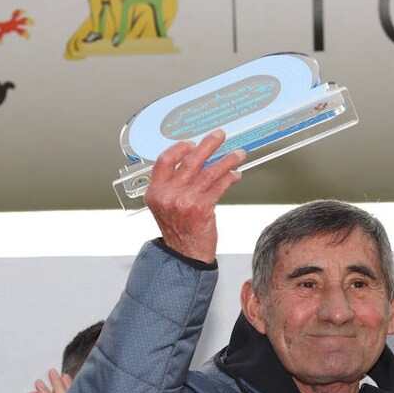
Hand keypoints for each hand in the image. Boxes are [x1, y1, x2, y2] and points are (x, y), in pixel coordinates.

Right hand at [144, 130, 245, 263]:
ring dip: (226, 160)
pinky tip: (235, 174)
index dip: (179, 148)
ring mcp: (184, 202)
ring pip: (208, 172)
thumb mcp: (166, 206)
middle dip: (208, 145)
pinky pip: (219, 186)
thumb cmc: (178, 231)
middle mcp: (167, 196)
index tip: (191, 143)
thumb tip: (196, 161)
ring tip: (238, 154)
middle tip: (219, 135)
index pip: (164, 161)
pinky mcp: (201, 209)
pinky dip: (230, 177)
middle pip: (189, 161)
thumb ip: (174, 185)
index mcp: (155, 192)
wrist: (184, 256)